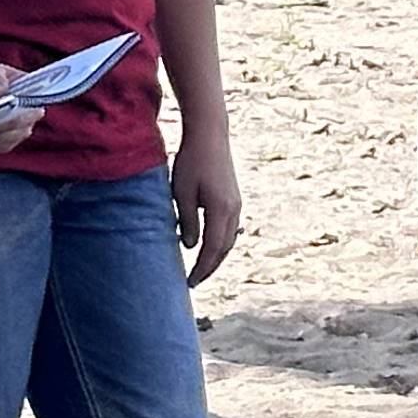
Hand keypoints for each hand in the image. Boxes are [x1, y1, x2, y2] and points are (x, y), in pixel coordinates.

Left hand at [173, 120, 243, 287]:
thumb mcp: (182, 194)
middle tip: (194, 281)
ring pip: (230, 238)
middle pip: (225, 248)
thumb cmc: (191, 161)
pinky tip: (209, 243)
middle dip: (210, 266)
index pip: (213, 249)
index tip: (190, 283)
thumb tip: (190, 245)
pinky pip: (230, 227)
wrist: (210, 134)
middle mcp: (233, 209)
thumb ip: (186, 222)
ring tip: (201, 267)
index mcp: (221, 210)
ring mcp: (236, 202)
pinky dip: (220, 241)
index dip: (202, 268)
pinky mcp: (233, 196)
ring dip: (217, 255)